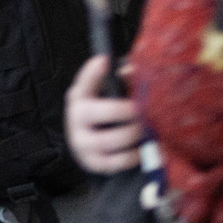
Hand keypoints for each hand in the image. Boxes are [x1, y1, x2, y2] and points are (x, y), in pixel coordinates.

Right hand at [65, 53, 143, 174]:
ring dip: (132, 135)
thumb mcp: (109, 95)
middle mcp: (76, 119)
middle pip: (95, 113)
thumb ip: (123, 81)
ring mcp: (82, 143)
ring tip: (147, 131)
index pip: (83, 83)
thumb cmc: (106, 115)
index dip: (92, 73)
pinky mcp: (93, 162)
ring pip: (108, 140)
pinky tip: (143, 149)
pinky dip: (133, 156)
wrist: (92, 147)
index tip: (104, 60)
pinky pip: (116, 161)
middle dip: (123, 111)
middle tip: (141, 111)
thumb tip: (134, 70)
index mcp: (80, 98)